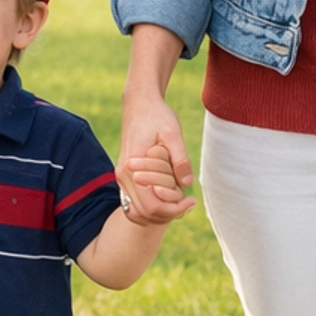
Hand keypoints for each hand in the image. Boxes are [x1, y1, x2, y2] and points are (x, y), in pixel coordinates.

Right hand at [117, 84, 193, 225]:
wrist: (140, 101)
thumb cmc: (157, 115)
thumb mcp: (173, 134)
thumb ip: (180, 160)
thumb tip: (187, 184)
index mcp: (132, 168)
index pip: (152, 206)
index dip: (174, 209)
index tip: (191, 199)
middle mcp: (123, 176)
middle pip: (145, 214)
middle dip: (168, 212)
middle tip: (188, 200)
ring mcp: (123, 177)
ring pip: (138, 212)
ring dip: (160, 211)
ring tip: (180, 198)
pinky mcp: (127, 175)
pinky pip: (136, 202)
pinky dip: (152, 205)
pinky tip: (170, 193)